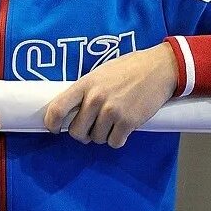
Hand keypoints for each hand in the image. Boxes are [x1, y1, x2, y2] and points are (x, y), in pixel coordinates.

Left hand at [43, 44, 177, 147]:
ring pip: (96, 139)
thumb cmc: (129, 69)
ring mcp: (112, 111)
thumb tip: (72, 110)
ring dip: (102, 136)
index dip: (51, 122)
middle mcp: (96, 98)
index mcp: (86, 84)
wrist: (159, 68)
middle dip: (82, 134)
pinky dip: (117, 139)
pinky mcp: (128, 122)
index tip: (54, 128)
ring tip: (112, 123)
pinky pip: (114, 142)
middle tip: (90, 128)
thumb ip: (86, 90)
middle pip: (76, 131)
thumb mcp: (100, 73)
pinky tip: (122, 128)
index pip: (58, 108)